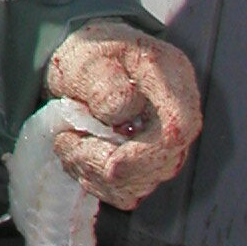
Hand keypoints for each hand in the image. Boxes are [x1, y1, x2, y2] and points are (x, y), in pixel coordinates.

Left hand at [45, 23, 201, 209]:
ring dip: (95, 172)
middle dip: (106, 162)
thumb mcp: (88, 55)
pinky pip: (125, 192)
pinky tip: (77, 155)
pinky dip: (95, 181)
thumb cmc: (90, 53)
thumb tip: (120, 112)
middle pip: (161, 163)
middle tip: (66, 139)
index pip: (180, 126)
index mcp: (172, 76)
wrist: (85, 64)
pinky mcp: (146, 164)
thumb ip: (104, 81)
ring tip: (68, 142)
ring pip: (139, 184)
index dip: (148, 153)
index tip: (111, 162)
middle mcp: (177, 113)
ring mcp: (164, 143)